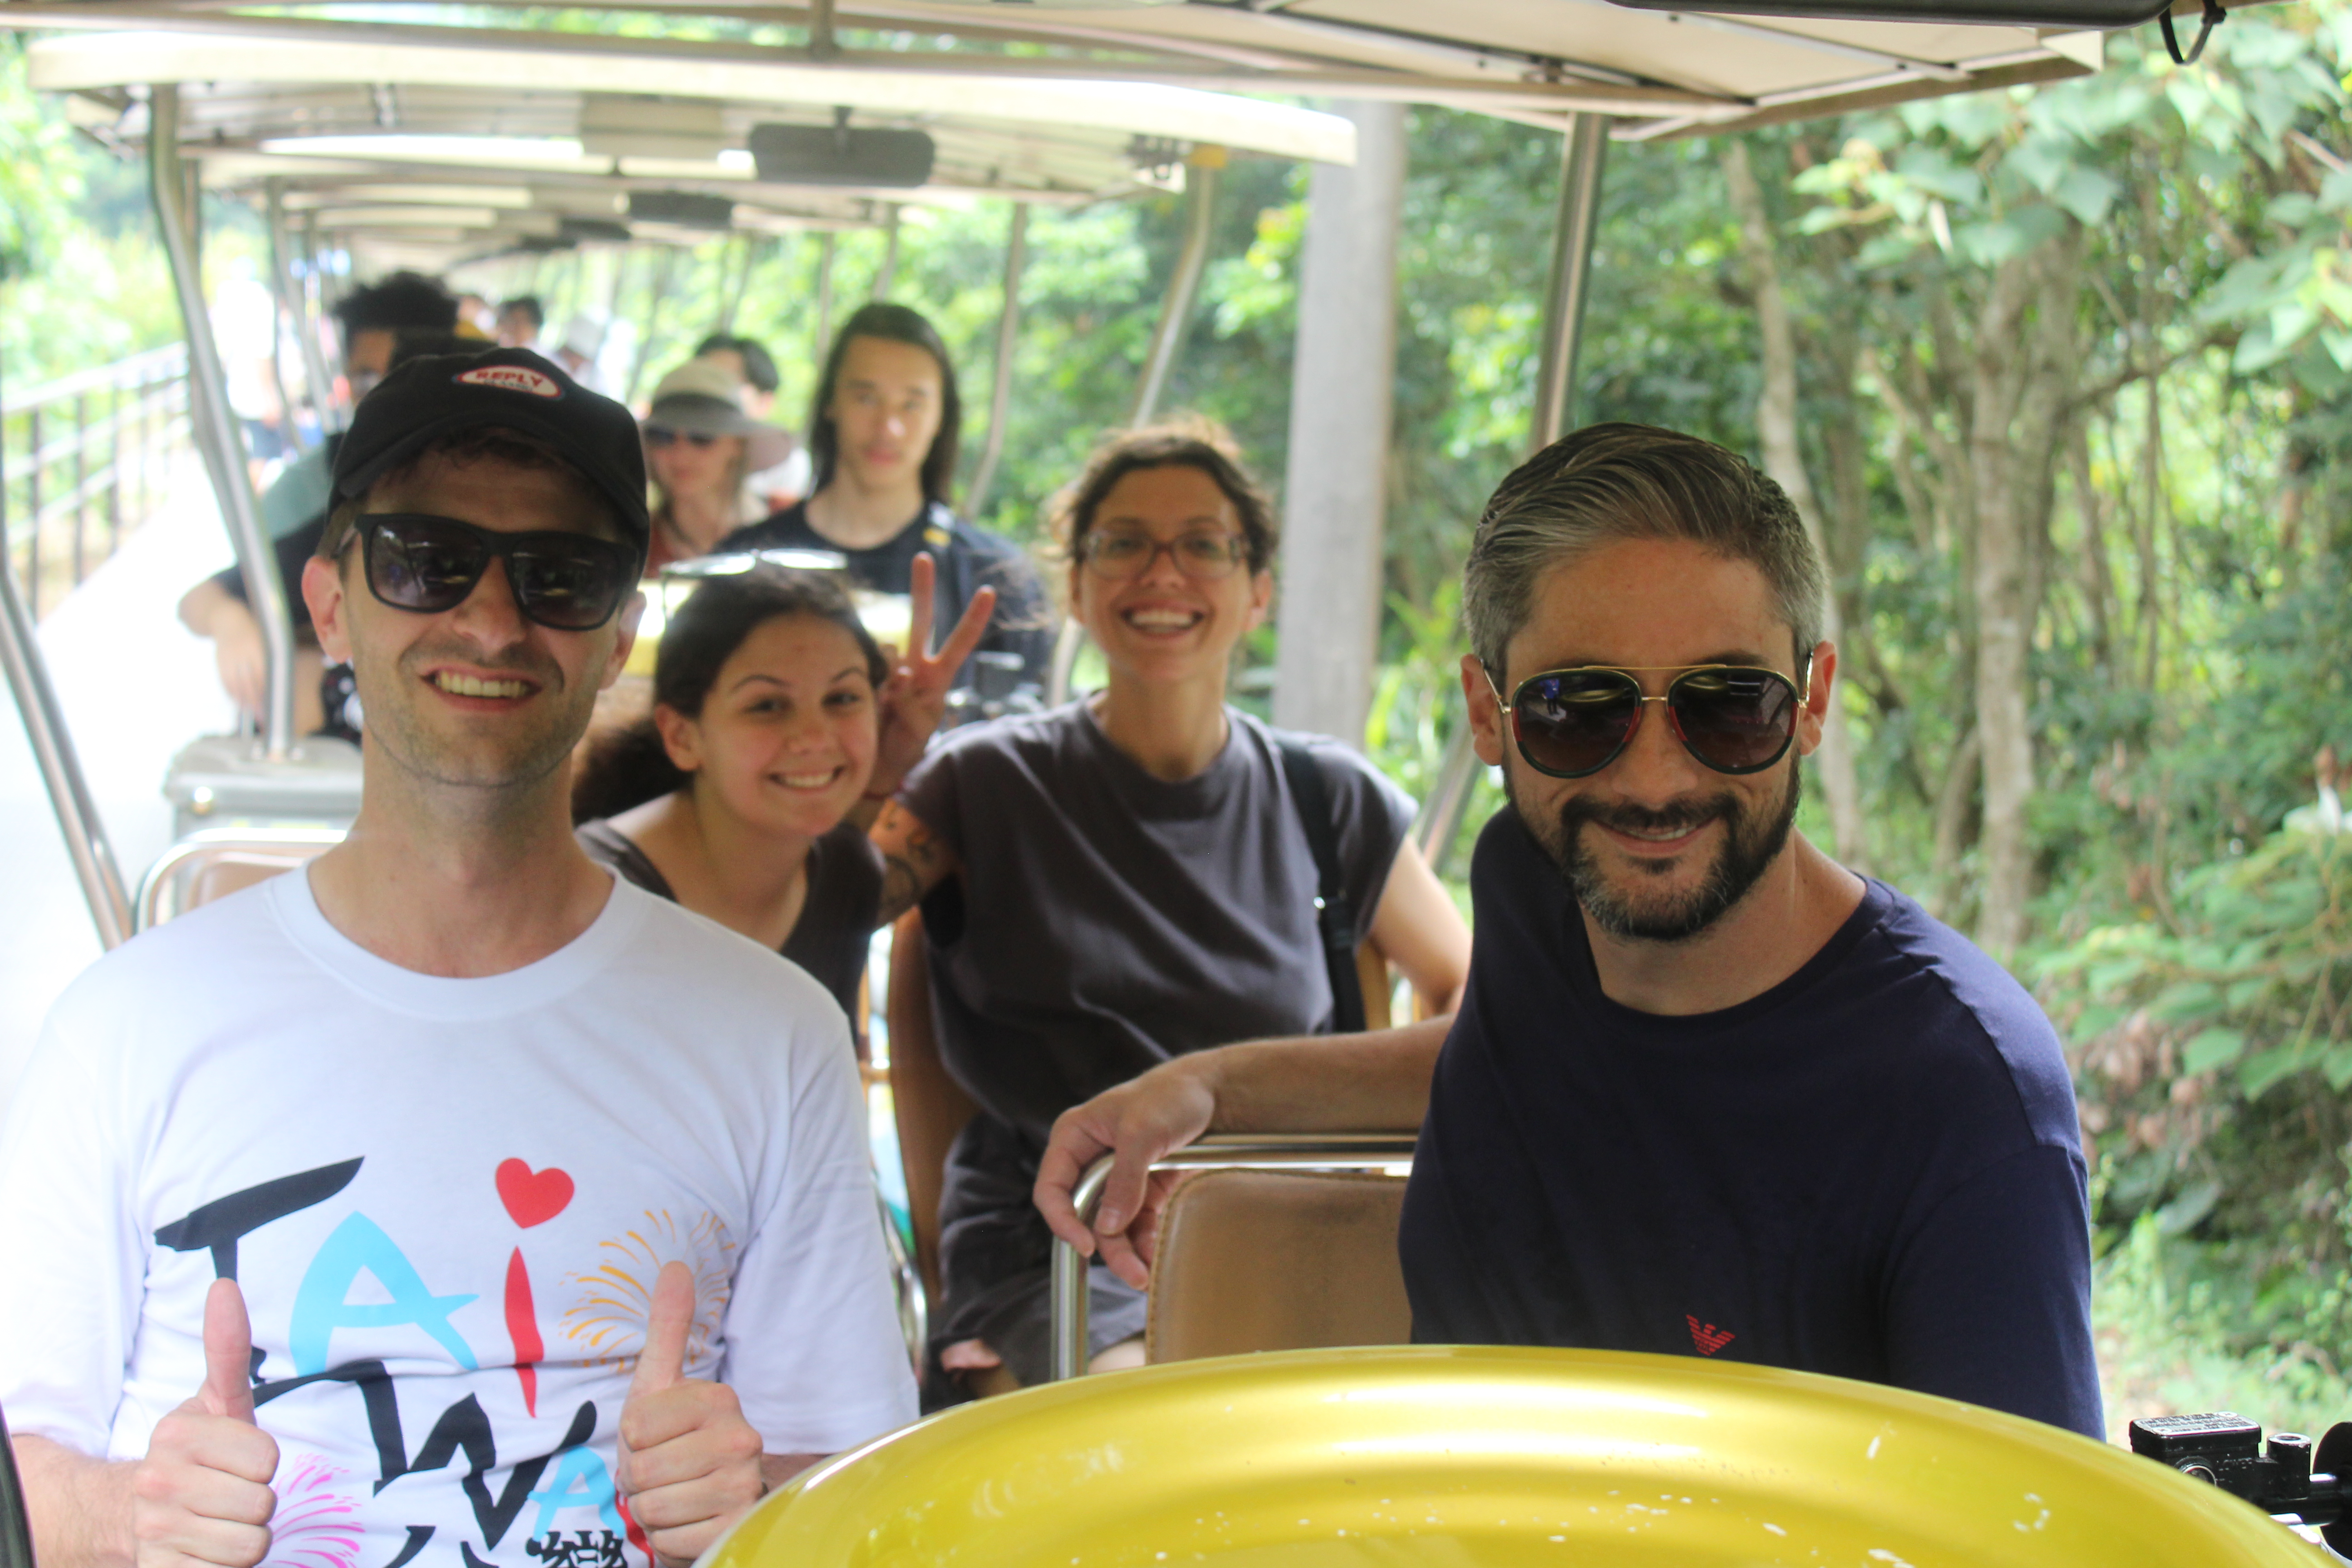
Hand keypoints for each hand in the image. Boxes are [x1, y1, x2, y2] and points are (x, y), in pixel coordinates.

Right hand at [132, 1279, 277, 1567]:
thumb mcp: (215, 1402)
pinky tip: (203, 1548)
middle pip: (262, 1502)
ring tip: (218, 1519)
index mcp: (176, 1435)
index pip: (267, 1459)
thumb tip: (224, 1286)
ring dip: (244, 1534)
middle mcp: (158, 1482)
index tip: (235, 1459)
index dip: (261, 1461)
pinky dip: (223, 1565)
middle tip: (227, 1492)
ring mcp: (156, 1530)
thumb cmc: (197, 1454)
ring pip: (251, 1542)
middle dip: (255, 1500)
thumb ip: (226, 1349)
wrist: (133, 1514)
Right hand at [211, 606, 266, 717]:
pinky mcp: (219, 662)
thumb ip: (271, 662)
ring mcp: (229, 659)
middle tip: (264, 717)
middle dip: (256, 702)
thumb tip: (278, 687)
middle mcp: (242, 654)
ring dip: (244, 701)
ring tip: (252, 713)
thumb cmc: (255, 635)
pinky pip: (226, 682)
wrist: (228, 621)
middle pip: (249, 683)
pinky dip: (232, 694)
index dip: (267, 692)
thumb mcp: (266, 643)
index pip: (263, 676)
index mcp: (258, 649)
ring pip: (236, 685)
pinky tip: (239, 702)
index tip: (273, 706)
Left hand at [617, 1263, 763, 1567]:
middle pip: (642, 1468)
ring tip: (674, 1497)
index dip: (633, 1440)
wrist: (713, 1504)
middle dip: (639, 1479)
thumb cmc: (675, 1443)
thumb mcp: (660, 1386)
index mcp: (720, 1399)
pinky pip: (671, 1540)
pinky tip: (689, 1523)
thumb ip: (669, 1328)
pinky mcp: (737, 1529)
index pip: (636, 1425)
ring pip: (654, 1506)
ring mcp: (743, 1485)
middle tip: (661, 1474)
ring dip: (652, 1510)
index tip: (655, 1440)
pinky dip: (669, 1539)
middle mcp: (741, 1438)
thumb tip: (674, 1264)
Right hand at [867, 554, 995, 799]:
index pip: (959, 644)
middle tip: (924, 557)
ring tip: (889, 710)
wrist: (875, 767)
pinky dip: (871, 685)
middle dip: (922, 589)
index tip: (988, 591)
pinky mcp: (867, 676)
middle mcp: (915, 669)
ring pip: (889, 648)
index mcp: (936, 681)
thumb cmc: (905, 750)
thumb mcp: (920, 732)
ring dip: (890, 676)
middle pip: (921, 622)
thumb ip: (913, 706)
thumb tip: (900, 674)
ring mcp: (889, 670)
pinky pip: (868, 667)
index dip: (973, 619)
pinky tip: (873, 705)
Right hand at [1033, 1060, 1217, 1290]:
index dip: (1062, 1220)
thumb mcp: (1144, 1132)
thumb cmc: (1172, 1096)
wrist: (1217, 1092)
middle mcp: (1090, 1160)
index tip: (1086, 1246)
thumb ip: (1124, 1179)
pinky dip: (1144, 1243)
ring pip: (1111, 1226)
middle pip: (1085, 1215)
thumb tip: (1107, 1227)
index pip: (1052, 1188)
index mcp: (1075, 1136)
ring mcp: (1118, 1177)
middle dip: (1106, 1246)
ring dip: (1126, 1253)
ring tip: (1145, 1277)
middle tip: (1131, 1273)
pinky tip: (1154, 1260)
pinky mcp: (1144, 1188)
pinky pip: (1137, 1223)